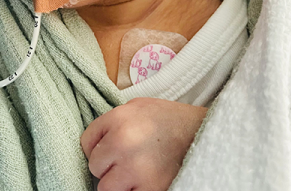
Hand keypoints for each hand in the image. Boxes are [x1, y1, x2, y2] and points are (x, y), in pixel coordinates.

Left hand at [80, 98, 206, 190]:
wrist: (204, 133)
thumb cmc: (168, 119)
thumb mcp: (134, 108)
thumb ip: (109, 124)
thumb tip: (91, 146)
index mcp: (118, 120)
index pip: (86, 144)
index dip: (97, 148)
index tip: (111, 149)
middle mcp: (123, 144)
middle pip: (94, 167)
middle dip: (107, 166)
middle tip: (125, 161)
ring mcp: (137, 169)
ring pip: (106, 188)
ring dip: (117, 183)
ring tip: (134, 173)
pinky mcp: (152, 188)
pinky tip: (143, 182)